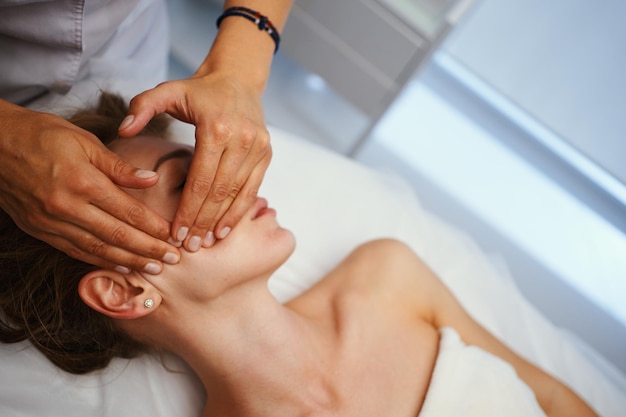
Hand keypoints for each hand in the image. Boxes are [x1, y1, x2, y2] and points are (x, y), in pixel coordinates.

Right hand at [0, 103, 179, 272]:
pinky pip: (75, 251)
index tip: (172, 236)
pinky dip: (100, 261)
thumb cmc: (42, 135)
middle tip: (173, 260)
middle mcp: (66, 206)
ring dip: (128, 261)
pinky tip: (120, 266)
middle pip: (117, 235)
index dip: (153, 227)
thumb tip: (152, 179)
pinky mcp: (38, 230)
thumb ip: (119, 166)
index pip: (127, 211)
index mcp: (82, 180)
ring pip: (97, 249)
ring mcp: (50, 222)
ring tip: (153, 269)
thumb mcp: (84, 141)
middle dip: (148, 250)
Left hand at [119, 73, 271, 250]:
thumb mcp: (167, 91)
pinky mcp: (266, 154)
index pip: (199, 179)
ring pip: (237, 194)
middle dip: (202, 222)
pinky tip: (225, 229)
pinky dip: (240, 211)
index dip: (187, 209)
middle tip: (189, 246)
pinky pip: (252, 189)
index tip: (175, 233)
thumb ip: (142, 107)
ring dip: (221, 221)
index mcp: (216, 127)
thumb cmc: (198, 90)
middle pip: (218, 191)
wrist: (238, 79)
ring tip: (205, 242)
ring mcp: (257, 148)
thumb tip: (124, 131)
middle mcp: (241, 139)